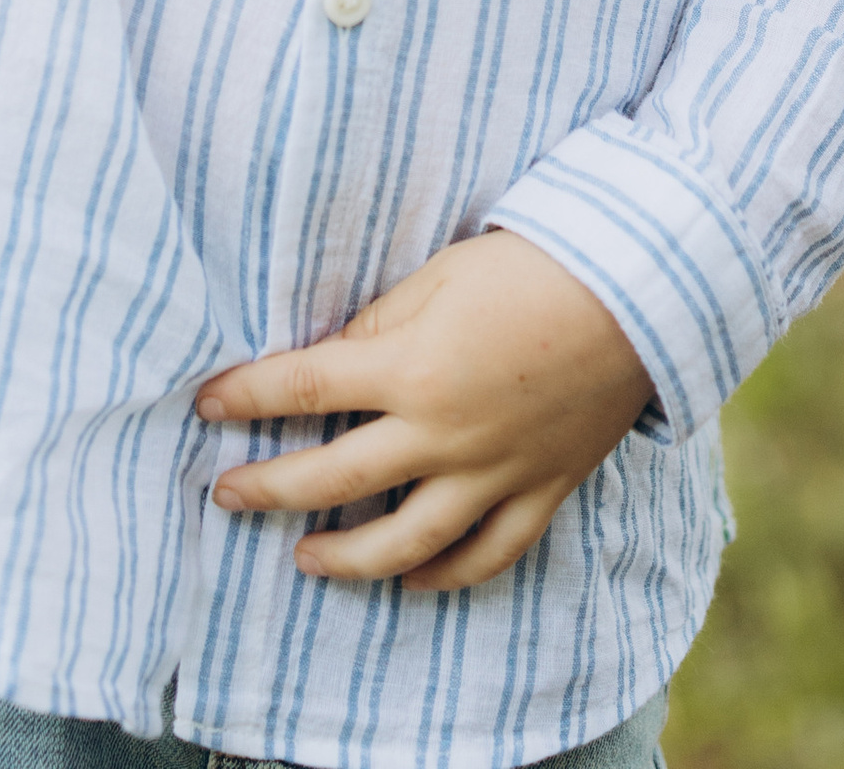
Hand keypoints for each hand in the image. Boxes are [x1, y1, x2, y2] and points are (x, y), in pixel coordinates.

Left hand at [196, 231, 655, 593]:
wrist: (637, 288)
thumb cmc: (532, 264)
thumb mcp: (439, 275)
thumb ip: (379, 323)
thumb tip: (328, 360)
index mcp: (411, 367)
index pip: (303, 388)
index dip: (245, 395)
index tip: (206, 403)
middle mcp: (444, 433)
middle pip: (334, 479)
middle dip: (269, 489)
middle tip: (225, 494)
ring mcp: (494, 472)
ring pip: (405, 543)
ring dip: (345, 557)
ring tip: (304, 558)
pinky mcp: (540, 490)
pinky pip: (485, 555)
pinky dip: (443, 575)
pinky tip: (409, 579)